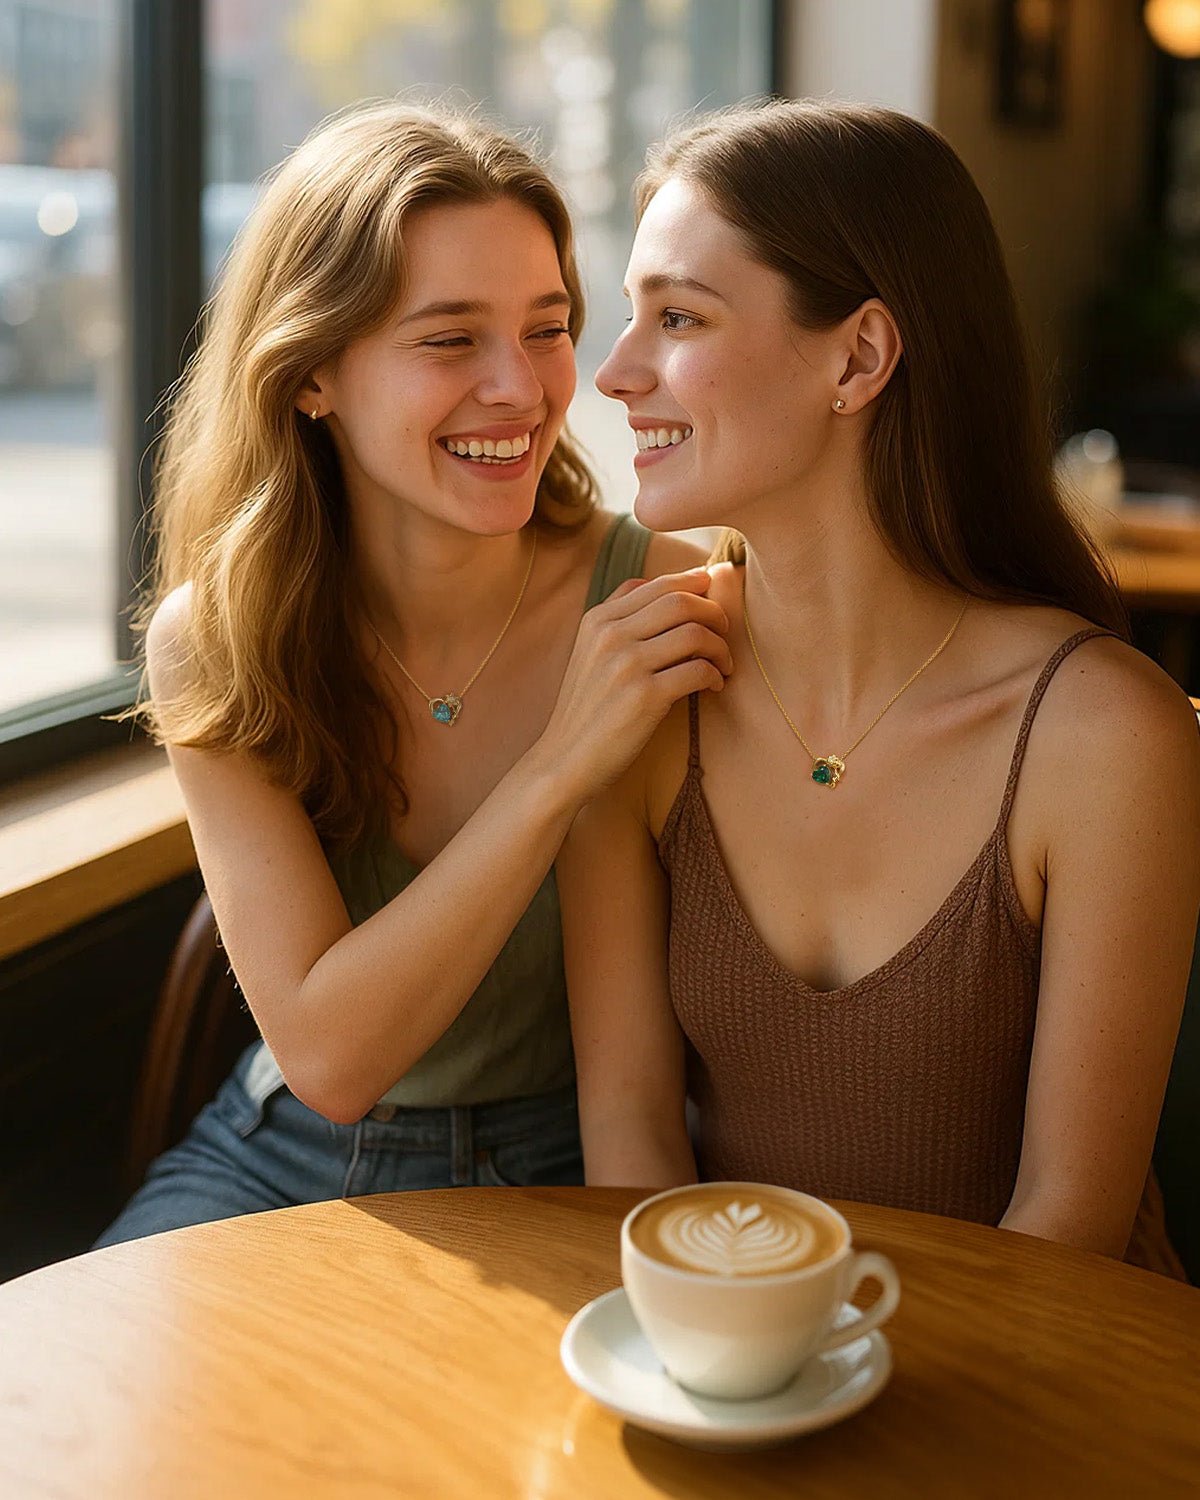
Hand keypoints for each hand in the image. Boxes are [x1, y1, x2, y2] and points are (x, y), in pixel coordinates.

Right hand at [535, 568, 732, 800]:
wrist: (565, 760)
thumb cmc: (587, 709)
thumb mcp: (589, 652)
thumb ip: (618, 618)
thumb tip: (662, 585)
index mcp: (598, 620)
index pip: (658, 584)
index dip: (694, 584)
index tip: (712, 595)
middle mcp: (611, 635)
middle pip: (681, 602)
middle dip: (714, 613)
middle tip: (725, 632)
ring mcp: (627, 665)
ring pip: (695, 633)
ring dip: (720, 647)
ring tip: (723, 665)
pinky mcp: (645, 697)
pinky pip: (698, 670)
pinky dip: (715, 675)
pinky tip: (714, 686)